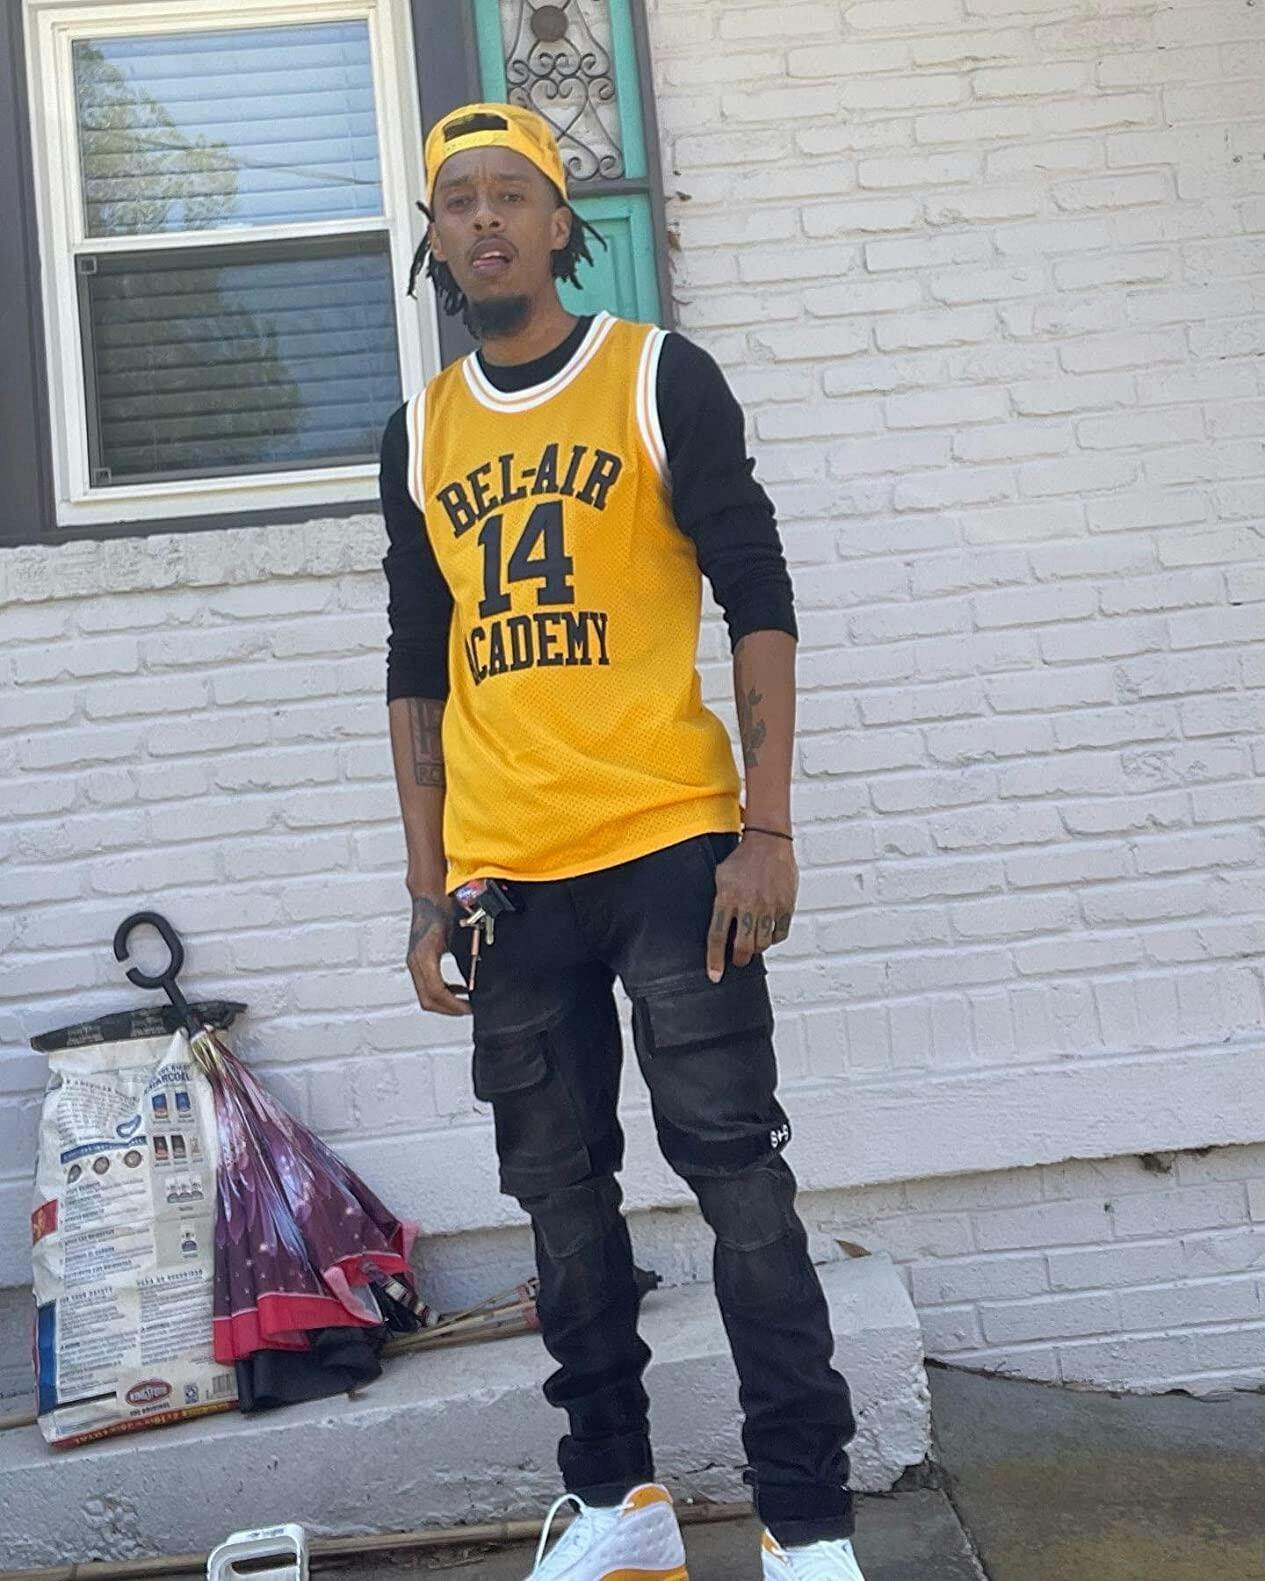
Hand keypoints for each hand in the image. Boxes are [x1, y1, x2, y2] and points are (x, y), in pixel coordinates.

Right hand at [406, 891, 470, 1015]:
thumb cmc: (442, 909)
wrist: (428, 897)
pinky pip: (426, 985)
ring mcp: (414, 962)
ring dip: (445, 1003)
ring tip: (466, 1003)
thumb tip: (480, 976)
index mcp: (425, 956)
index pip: (436, 992)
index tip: (470, 1008)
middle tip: (469, 1010)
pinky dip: (442, 992)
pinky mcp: (416, 961)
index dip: (453, 1005)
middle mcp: (415, 961)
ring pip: (426, 995)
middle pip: (428, 1000)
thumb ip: (469, 954)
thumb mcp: (459, 934)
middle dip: (450, 1009)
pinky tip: (458, 989)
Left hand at [706, 833, 797, 981]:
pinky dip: (773, 938)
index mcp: (726, 898)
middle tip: (738, 958)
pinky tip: (768, 932)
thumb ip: (718, 903)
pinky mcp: (785, 906)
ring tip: (752, 943)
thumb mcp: (720, 877)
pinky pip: (780, 934)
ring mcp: (768, 906)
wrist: (768, 842)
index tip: (715, 976)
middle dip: (739, 958)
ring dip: (756, 948)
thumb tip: (717, 929)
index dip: (715, 960)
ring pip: (762, 944)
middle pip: (742, 946)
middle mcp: (747, 905)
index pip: (717, 936)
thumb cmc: (741, 860)